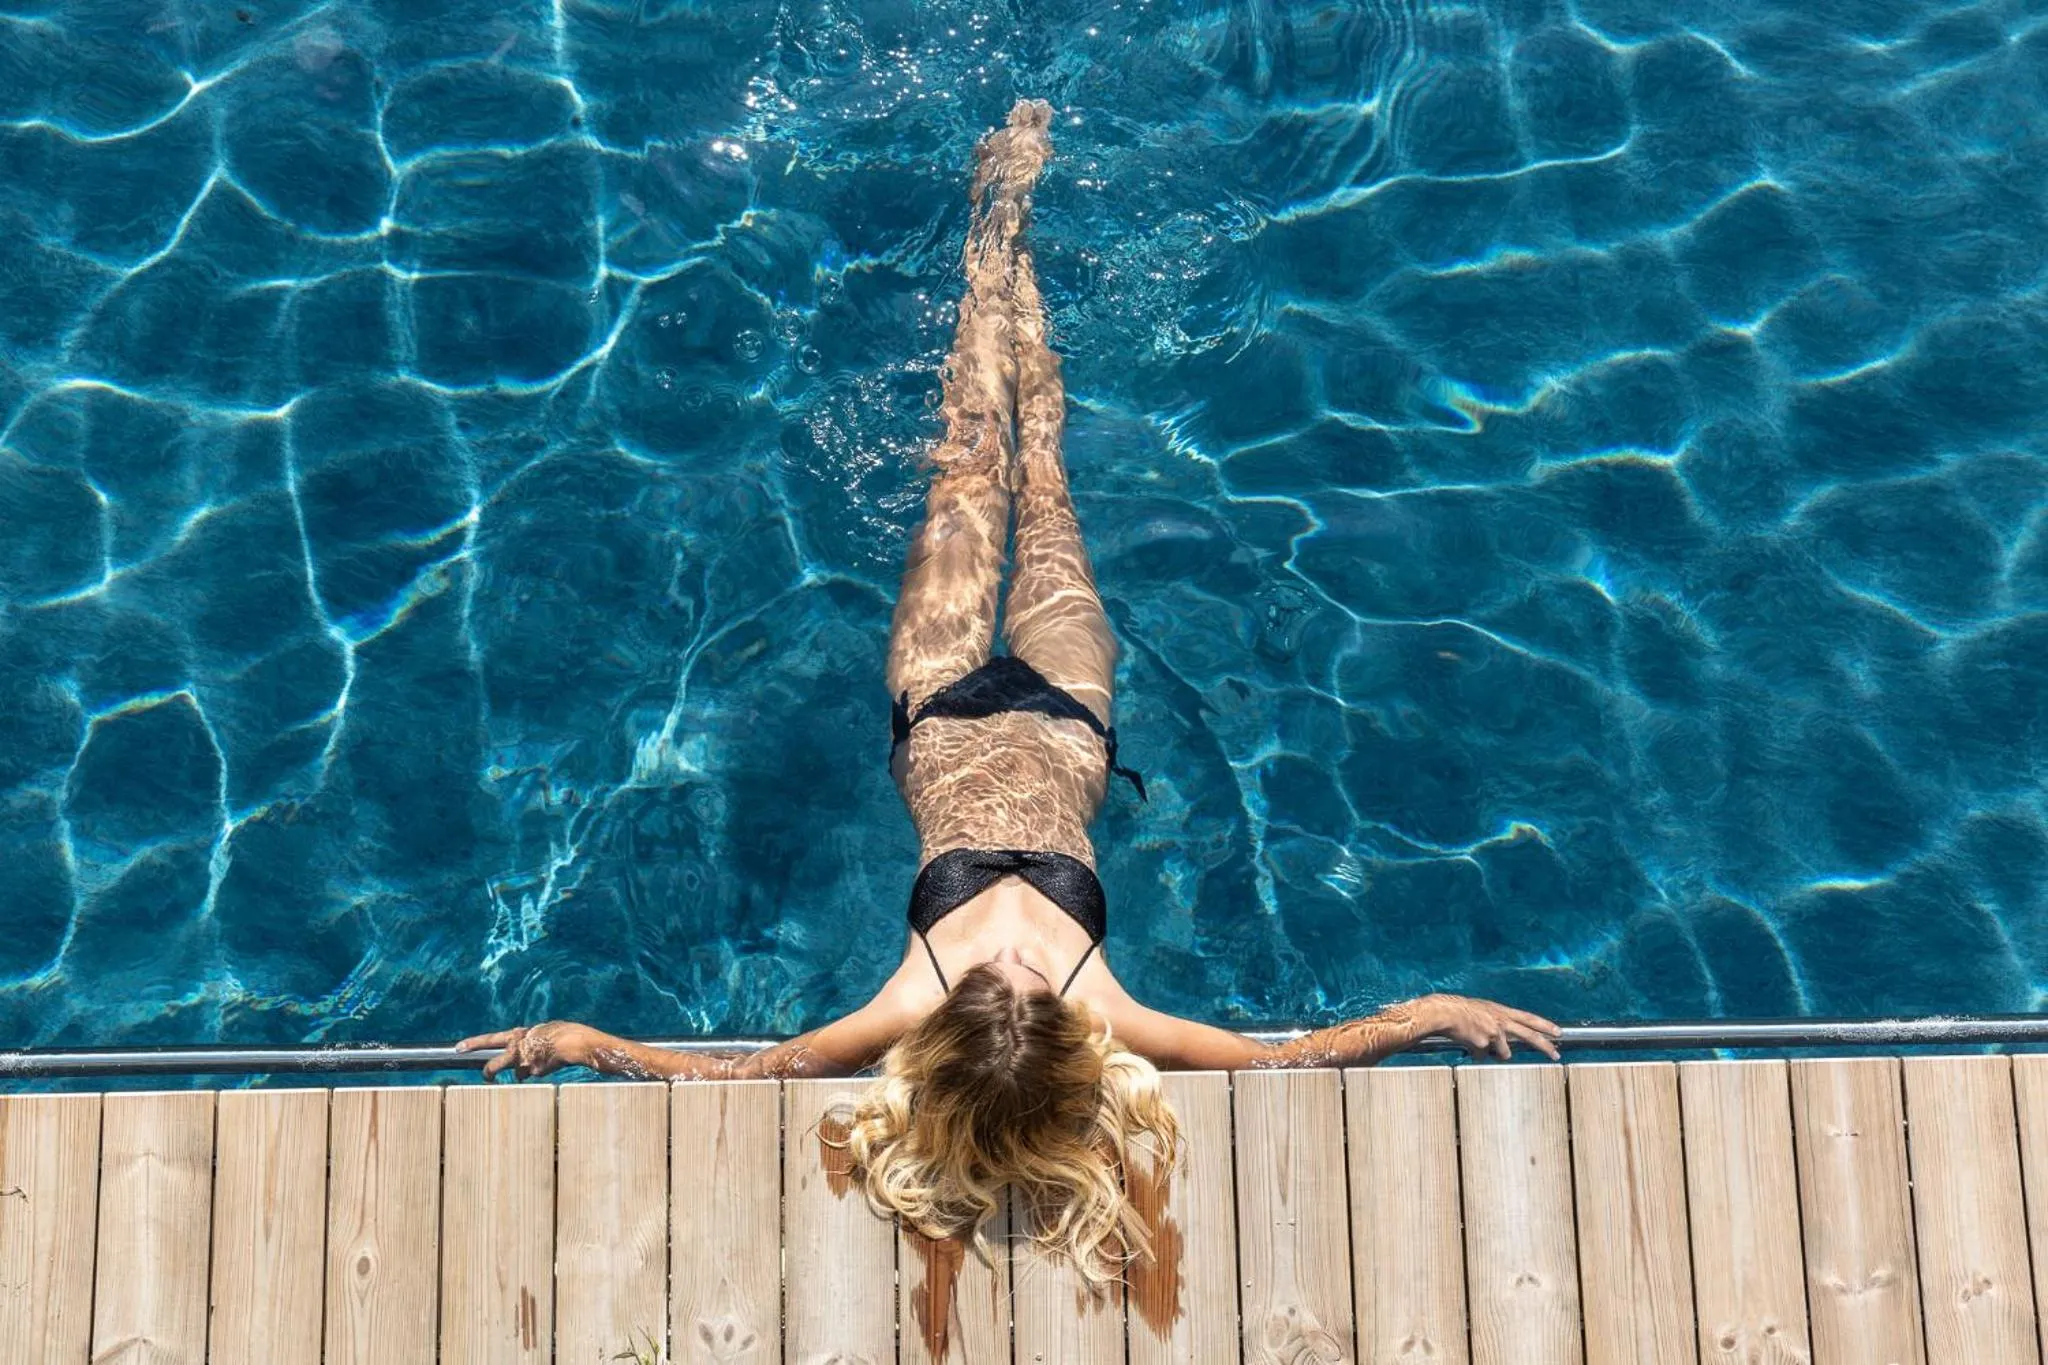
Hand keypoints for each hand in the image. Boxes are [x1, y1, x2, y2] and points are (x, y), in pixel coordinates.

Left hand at [457, 1021, 601, 1080]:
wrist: (573, 1042)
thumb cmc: (560, 1032)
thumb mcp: (540, 1031)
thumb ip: (528, 1039)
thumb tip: (524, 1048)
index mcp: (516, 1036)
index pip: (489, 1039)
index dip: (473, 1043)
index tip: (458, 1048)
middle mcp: (517, 1050)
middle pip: (496, 1064)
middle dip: (490, 1071)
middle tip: (487, 1076)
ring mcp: (525, 1064)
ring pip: (519, 1073)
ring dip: (526, 1070)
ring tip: (542, 1059)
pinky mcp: (536, 1074)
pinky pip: (535, 1074)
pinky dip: (541, 1070)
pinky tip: (552, 1063)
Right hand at [1414, 994, 1560, 1060]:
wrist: (1444, 1012)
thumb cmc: (1460, 1012)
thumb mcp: (1484, 1013)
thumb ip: (1497, 1025)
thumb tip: (1504, 1045)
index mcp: (1502, 1011)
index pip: (1529, 1018)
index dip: (1545, 1025)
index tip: (1559, 1032)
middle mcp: (1502, 1021)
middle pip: (1529, 1035)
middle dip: (1545, 1046)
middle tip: (1556, 1054)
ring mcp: (1495, 1033)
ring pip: (1503, 1053)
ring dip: (1492, 1052)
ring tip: (1475, 1040)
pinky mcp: (1485, 1043)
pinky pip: (1483, 1056)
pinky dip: (1475, 1053)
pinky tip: (1466, 1043)